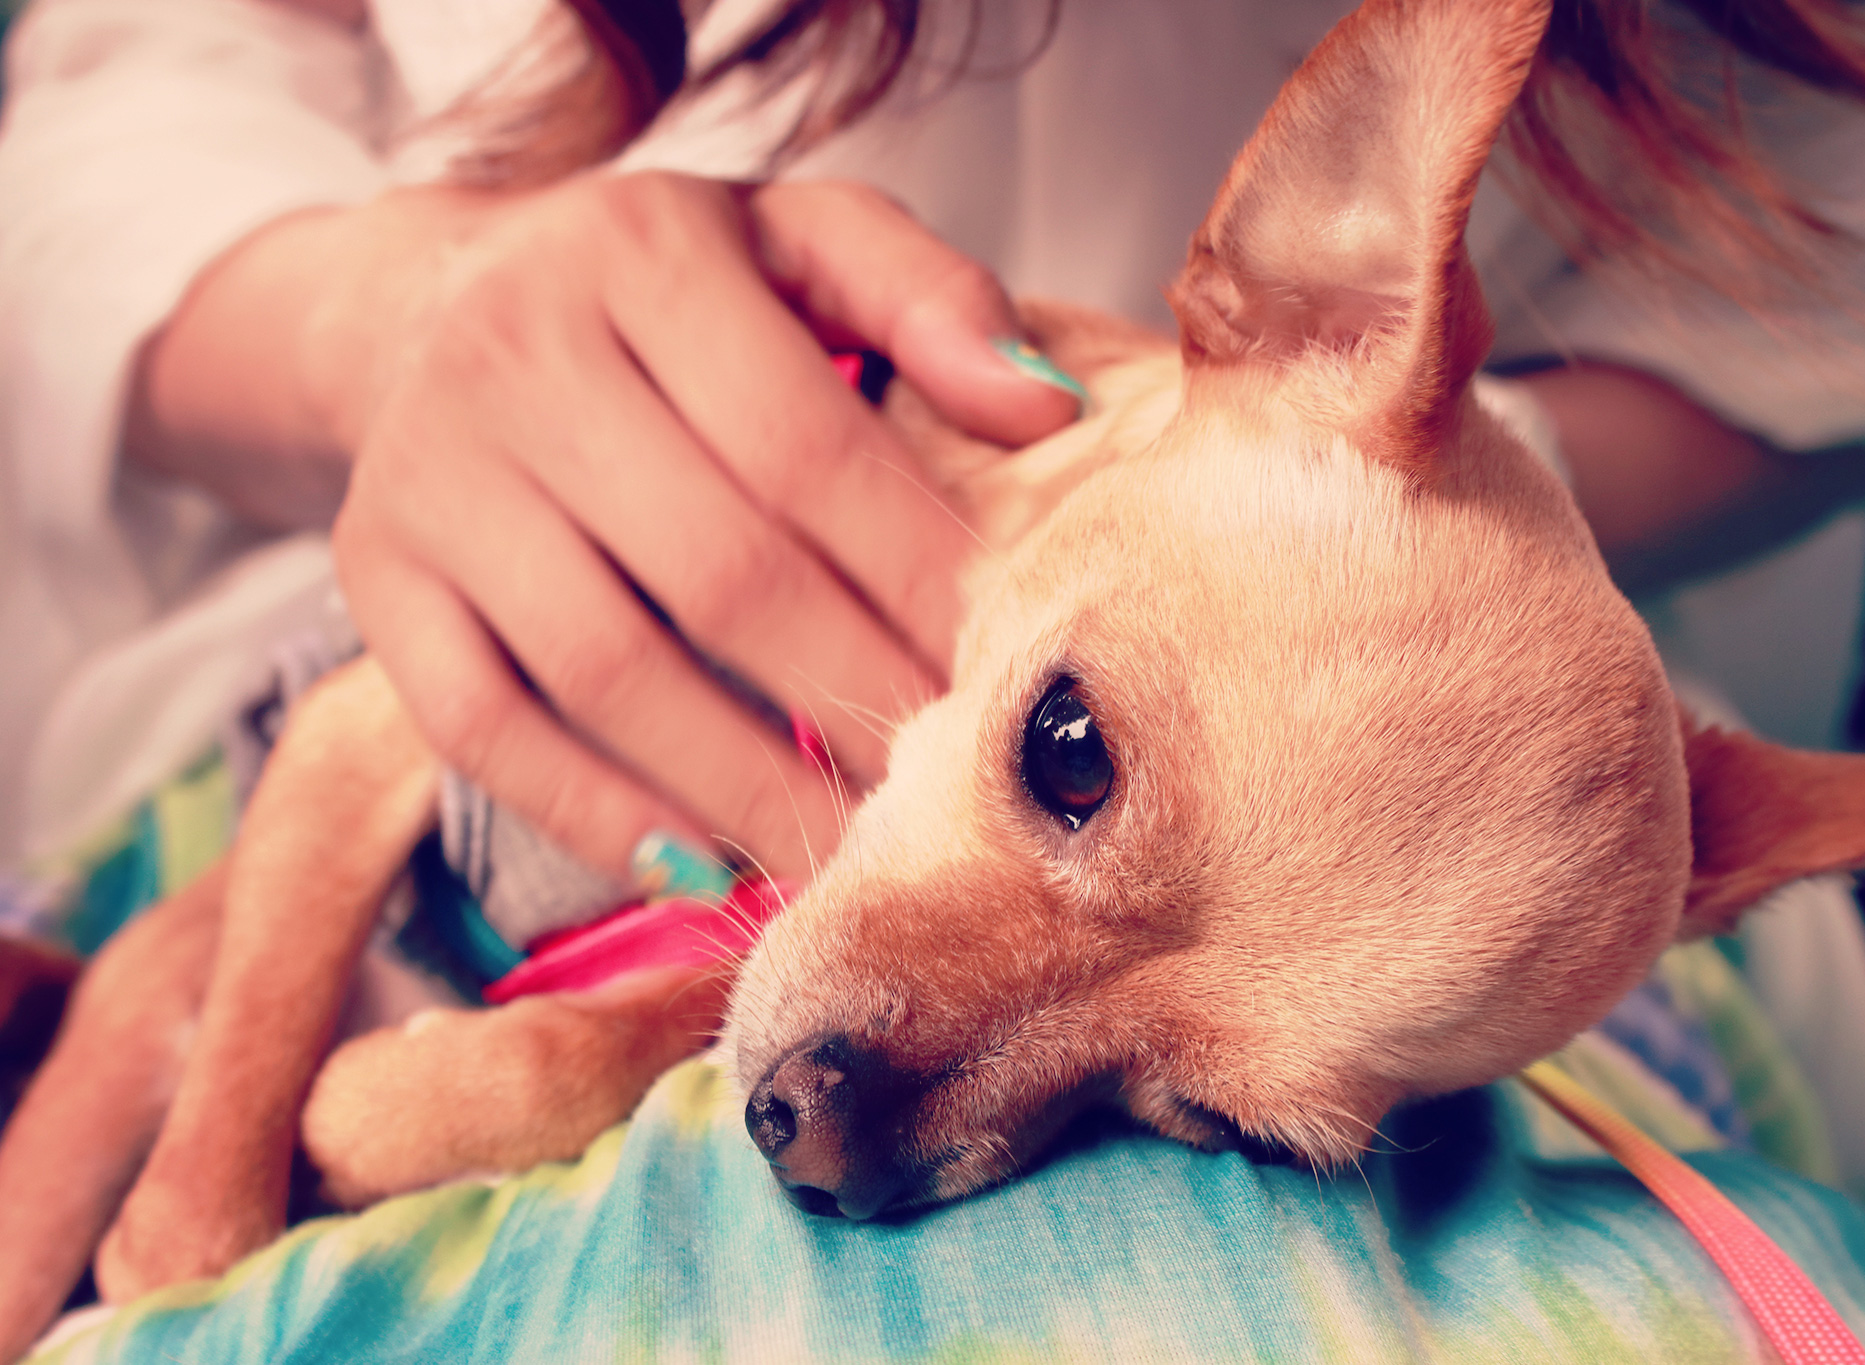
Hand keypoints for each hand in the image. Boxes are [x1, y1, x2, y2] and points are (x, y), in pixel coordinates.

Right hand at [131, 174, 1079, 879]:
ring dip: (741, 783)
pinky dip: (591, 811)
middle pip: (717, 569)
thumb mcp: (799, 238)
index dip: (911, 571)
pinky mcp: (377, 574)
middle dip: (850, 693)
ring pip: (604, 667)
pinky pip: (480, 723)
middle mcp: (518, 355)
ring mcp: (432, 474)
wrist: (432, 299)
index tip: (1000, 663)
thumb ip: (926, 298)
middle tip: (945, 789)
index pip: (804, 446)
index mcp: (644, 255)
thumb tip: (1047, 415)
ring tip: (843, 856)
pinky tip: (698, 866)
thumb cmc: (666, 290)